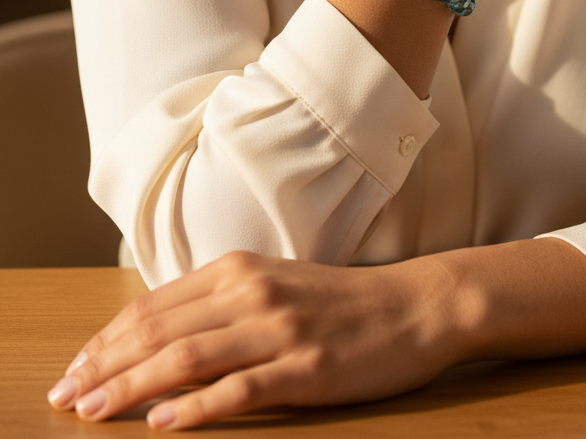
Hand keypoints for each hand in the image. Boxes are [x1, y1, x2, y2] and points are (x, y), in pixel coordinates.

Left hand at [47, 251, 459, 427]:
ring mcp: (278, 331)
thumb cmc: (338, 302)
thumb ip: (218, 303)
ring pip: (187, 359)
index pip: (152, 306)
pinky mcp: (305, 369)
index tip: (74, 369)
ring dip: (131, 387)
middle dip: (104, 366)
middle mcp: (251, 293)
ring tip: (94, 411)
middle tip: (66, 397)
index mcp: (237, 270)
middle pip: (159, 331)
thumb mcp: (271, 286)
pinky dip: (194, 408)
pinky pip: (238, 390)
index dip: (106, 339)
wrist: (413, 306)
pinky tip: (162, 424)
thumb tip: (155, 334)